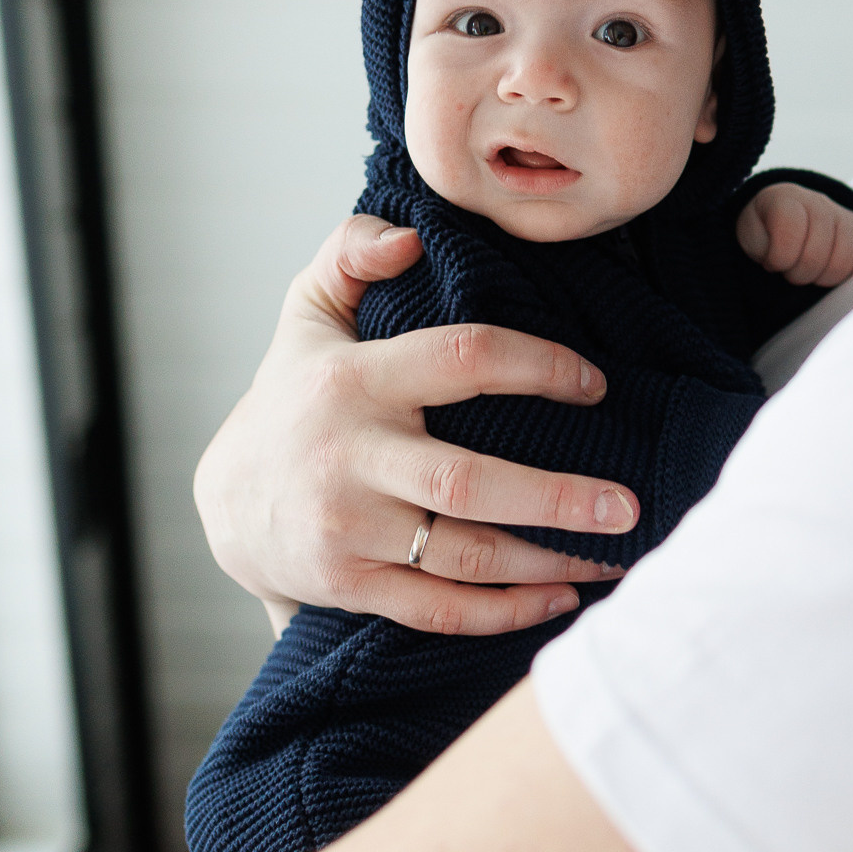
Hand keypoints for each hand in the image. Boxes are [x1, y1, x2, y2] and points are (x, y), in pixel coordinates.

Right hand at [193, 217, 639, 638]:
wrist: (225, 503)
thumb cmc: (292, 396)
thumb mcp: (308, 311)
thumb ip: (350, 251)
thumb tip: (407, 238)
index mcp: (353, 380)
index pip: (462, 360)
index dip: (539, 367)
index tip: (596, 384)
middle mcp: (349, 457)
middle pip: (468, 482)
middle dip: (556, 498)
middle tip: (627, 505)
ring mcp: (349, 529)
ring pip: (464, 555)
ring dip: (546, 561)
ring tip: (612, 555)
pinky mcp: (350, 587)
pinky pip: (439, 609)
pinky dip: (504, 613)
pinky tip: (559, 599)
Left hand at [735, 183, 852, 288]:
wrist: (786, 218)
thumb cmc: (766, 230)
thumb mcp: (750, 235)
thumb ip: (760, 246)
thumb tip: (779, 262)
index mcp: (787, 199)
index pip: (790, 232)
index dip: (779, 258)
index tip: (771, 263)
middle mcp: (819, 203)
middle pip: (816, 255)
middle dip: (798, 274)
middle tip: (789, 271)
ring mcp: (844, 216)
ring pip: (841, 263)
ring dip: (820, 278)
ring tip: (807, 271)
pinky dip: (843, 276)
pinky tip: (825, 270)